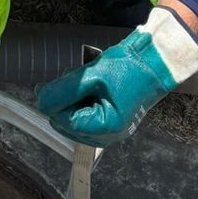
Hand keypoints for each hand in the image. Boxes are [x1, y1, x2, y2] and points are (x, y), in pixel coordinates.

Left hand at [36, 7, 197, 144]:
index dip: (54, 101)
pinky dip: (83, 101)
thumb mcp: (92, 75)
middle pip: (67, 123)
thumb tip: (40, 101)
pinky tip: (89, 86)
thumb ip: (63, 90)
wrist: (157, 61)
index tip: (51, 83)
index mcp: (105, 128)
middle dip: (64, 100)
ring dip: (72, 100)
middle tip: (71, 77)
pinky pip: (87, 116)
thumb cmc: (129, 67)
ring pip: (75, 120)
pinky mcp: (111, 122)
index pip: (64, 120)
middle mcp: (107, 136)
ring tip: (84, 79)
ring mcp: (110, 132)